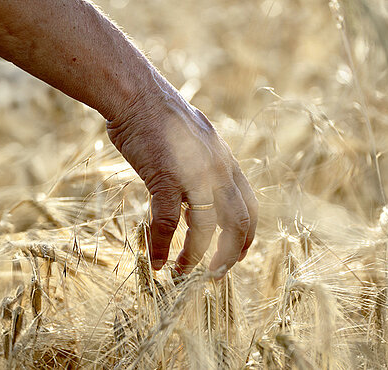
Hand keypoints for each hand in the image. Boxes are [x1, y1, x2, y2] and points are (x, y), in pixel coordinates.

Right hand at [106, 77, 257, 276]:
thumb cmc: (161, 118)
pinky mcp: (166, 177)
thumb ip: (204, 170)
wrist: (137, 94)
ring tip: (183, 274)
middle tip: (216, 275)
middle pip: (238, 223)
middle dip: (230, 255)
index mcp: (226, 163)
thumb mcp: (195, 143)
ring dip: (196, 258)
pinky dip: (163, 246)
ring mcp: (194, 174)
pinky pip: (169, 222)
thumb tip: (198, 202)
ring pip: (206, 229)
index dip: (247, 236)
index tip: (236, 255)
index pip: (250, 207)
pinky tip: (157, 261)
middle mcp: (218, 170)